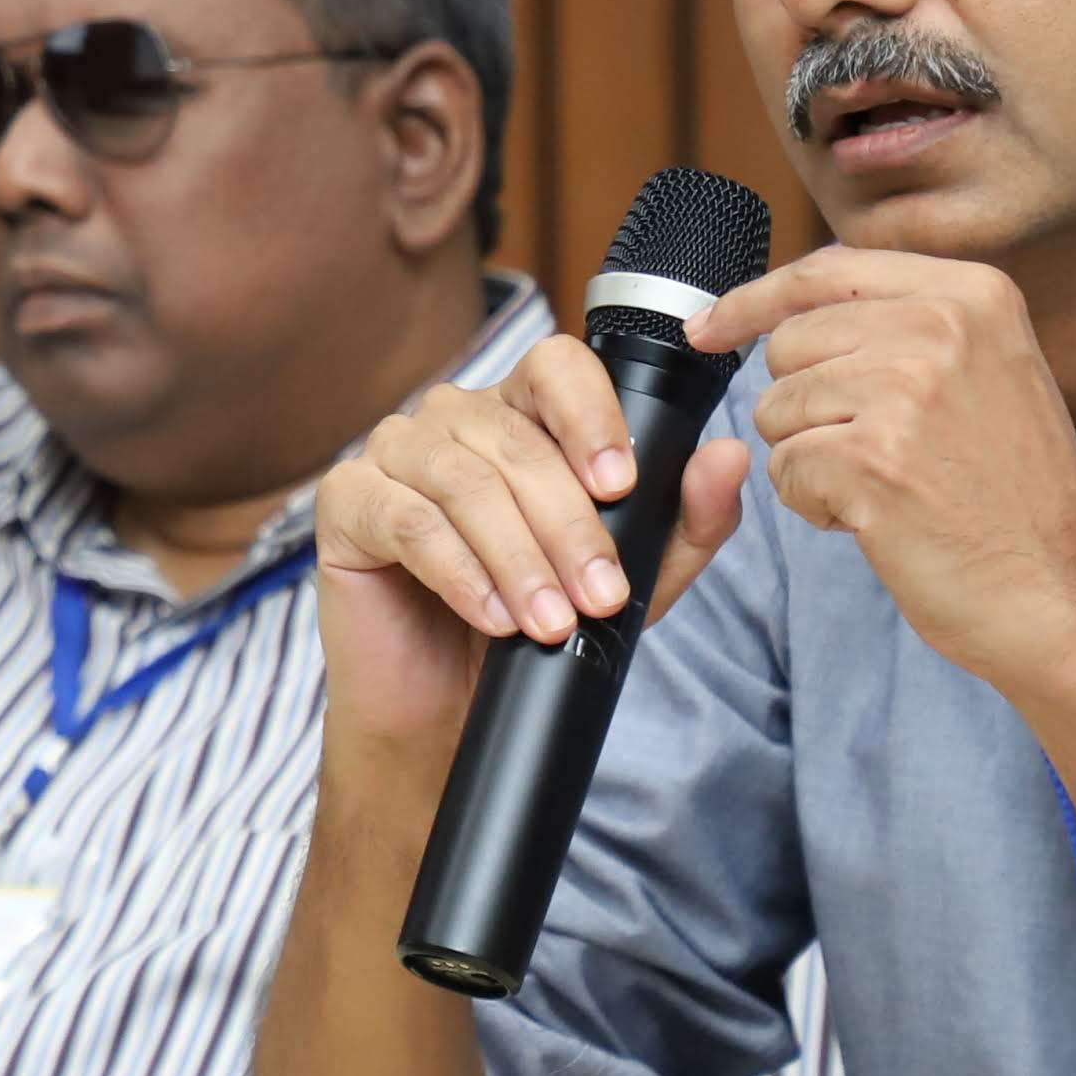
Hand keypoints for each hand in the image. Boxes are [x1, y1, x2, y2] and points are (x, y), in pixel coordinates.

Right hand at [311, 344, 754, 782]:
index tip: (620, 486)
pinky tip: (489, 615)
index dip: (591, 416)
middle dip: (569, 528)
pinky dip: (457, 571)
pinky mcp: (347, 502)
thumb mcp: (632, 580)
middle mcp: (454, 418)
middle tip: (601, 598)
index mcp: (522, 413)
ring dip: (517, 557)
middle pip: (516, 440)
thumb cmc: (535, 626)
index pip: (557, 366)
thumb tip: (728, 456)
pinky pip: (407, 520)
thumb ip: (684, 521)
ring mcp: (393, 452)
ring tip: (549, 623)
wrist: (446, 709)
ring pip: (463, 481)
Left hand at [694, 248, 1075, 696]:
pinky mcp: (872, 461)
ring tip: (889, 486)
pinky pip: (784, 469)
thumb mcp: (989, 369)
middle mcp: (939, 327)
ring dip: (812, 459)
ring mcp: (905, 391)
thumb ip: (905, 323)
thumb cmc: (1016, 495)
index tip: (707, 327)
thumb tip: (787, 307)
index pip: (825, 270)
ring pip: (777, 409)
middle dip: (806, 405)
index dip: (754, 300)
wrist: (1062, 592)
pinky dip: (816, 505)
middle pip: (789, 343)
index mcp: (970, 293)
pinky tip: (880, 520)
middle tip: (879, 450)